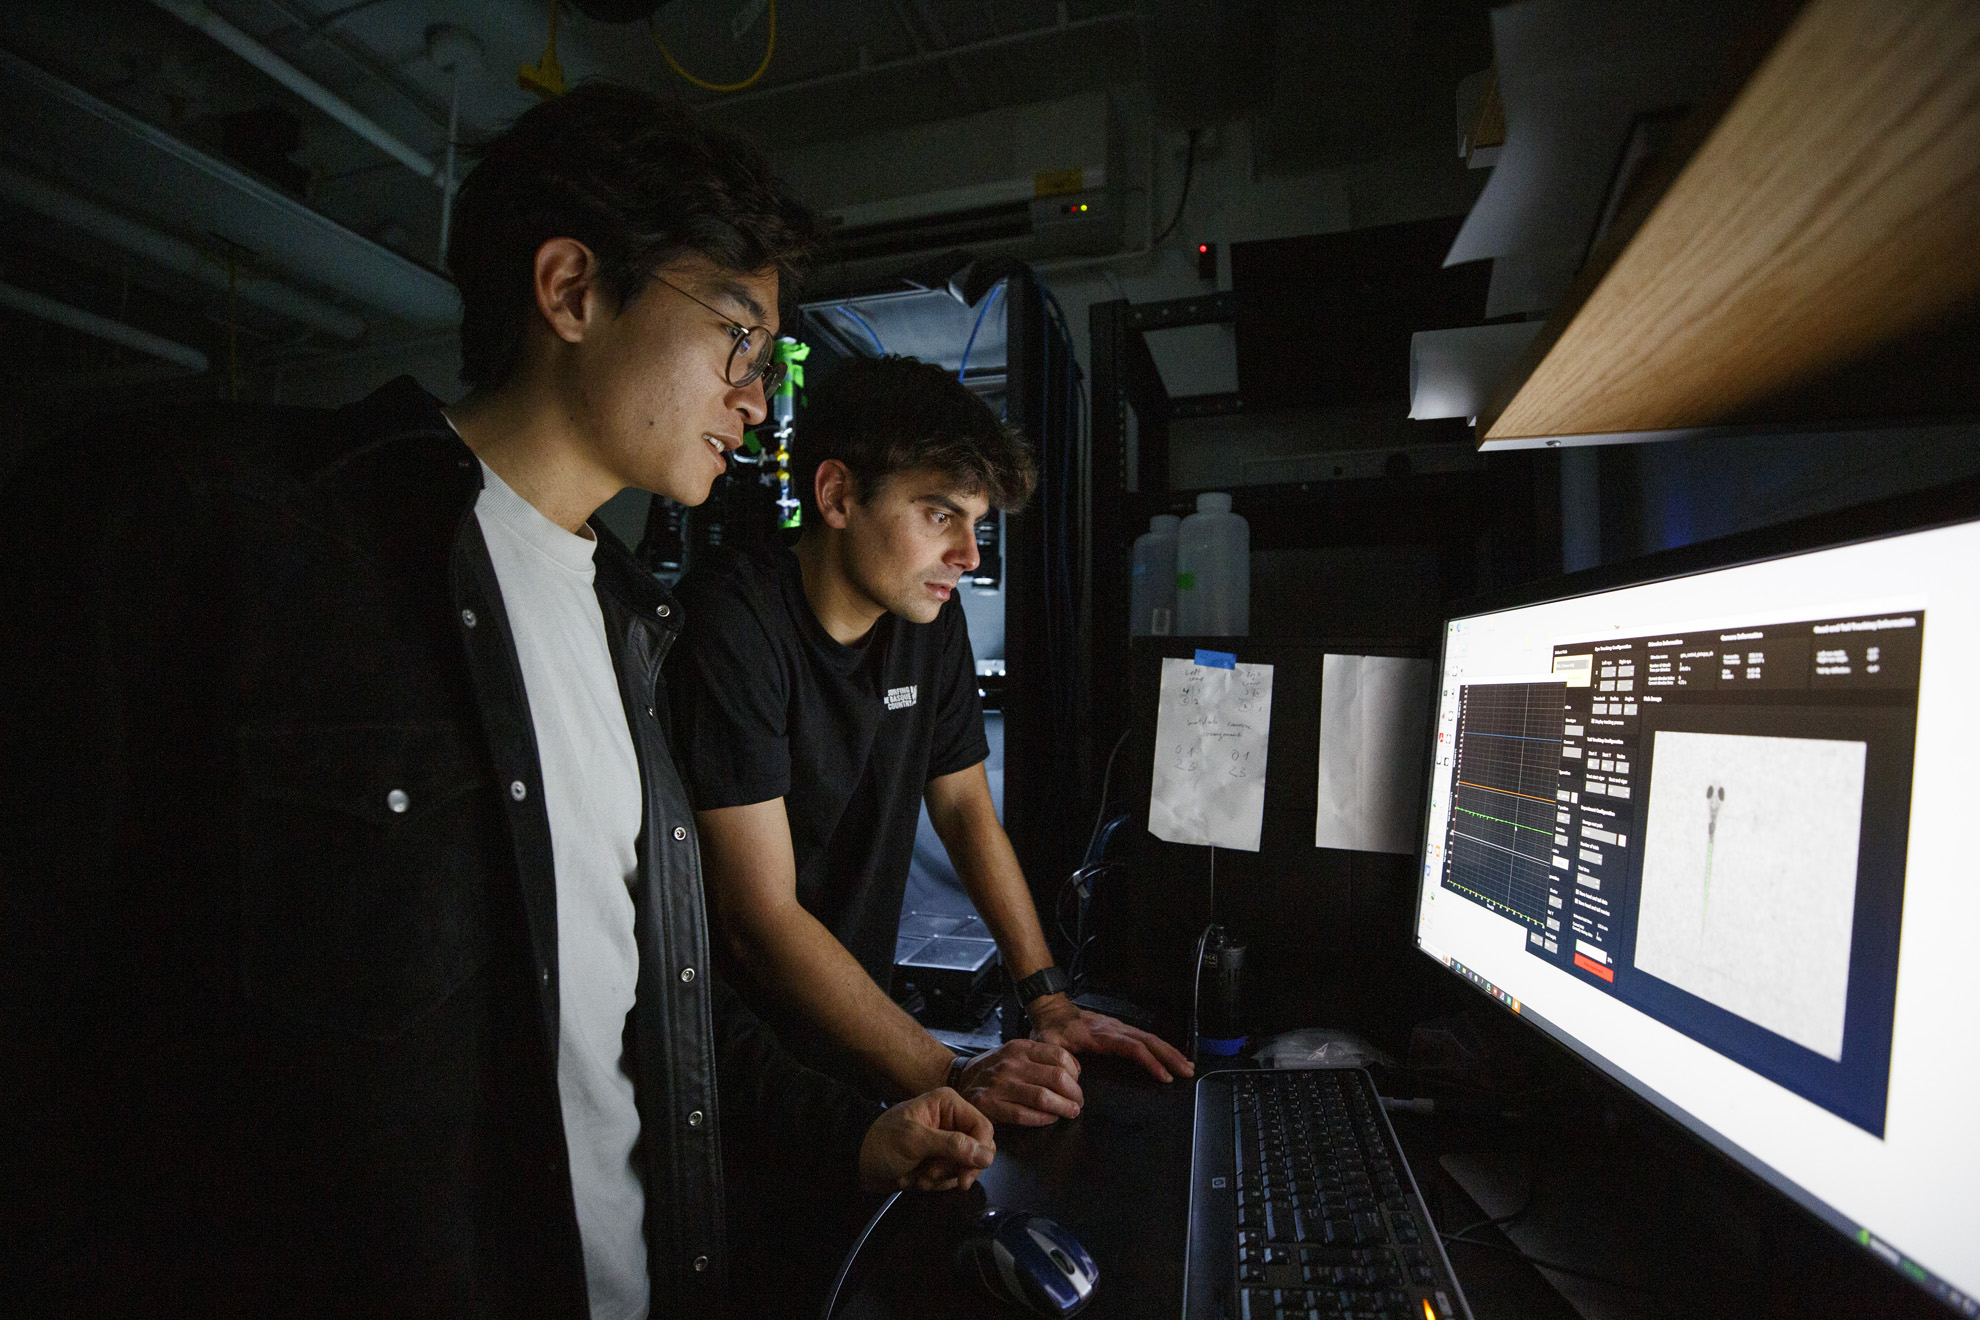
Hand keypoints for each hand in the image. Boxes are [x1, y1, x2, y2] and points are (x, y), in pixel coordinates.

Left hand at [858, 1087, 995, 1192]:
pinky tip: (916, 1179)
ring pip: (965, 1167)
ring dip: (942, 1178)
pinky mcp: (940, 1161)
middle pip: (978, 1150)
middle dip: (955, 1168)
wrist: (858, 1162)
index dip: (980, 1152)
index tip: (966, 1174)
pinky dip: (935, 1183)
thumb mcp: (915, 1141)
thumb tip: (987, 1155)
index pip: (983, 1128)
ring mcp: (946, 1142)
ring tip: (919, 1176)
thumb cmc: (882, 1142)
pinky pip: (952, 1177)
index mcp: (948, 1104)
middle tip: (933, 1174)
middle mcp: (951, 1120)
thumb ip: (952, 1146)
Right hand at [953, 1038, 1084, 1125]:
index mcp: (1020, 1048)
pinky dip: (1043, 1119)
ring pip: (1043, 1098)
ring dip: (1063, 1108)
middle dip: (1074, 1094)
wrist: (959, 1078)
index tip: (1077, 1082)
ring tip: (1071, 1112)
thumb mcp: (1016, 1052)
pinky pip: (1024, 1115)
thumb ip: (1042, 1057)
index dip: (1075, 1072)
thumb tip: (1075, 1070)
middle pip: (1056, 1078)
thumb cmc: (994, 1068)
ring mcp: (1000, 1084)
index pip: (1059, 1056)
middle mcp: (1011, 1064)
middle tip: (1078, 1102)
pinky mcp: (991, 1105)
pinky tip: (1051, 1118)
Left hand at [1028, 996, 1194, 1083]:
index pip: (1132, 1047)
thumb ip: (1059, 1059)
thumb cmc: (1050, 1030)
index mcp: (1100, 1035)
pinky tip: (1171, 1056)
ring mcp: (1118, 1027)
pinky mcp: (1120, 1028)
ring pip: (1150, 1038)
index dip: (1150, 1062)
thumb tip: (1074, 1076)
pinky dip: (1161, 1047)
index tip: (1165, 1076)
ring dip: (1170, 1052)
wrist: (1051, 1010)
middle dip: (1170, 1056)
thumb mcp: (1048, 1045)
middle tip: (1188, 1072)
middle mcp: (1114, 1029)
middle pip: (1148, 1041)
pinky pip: (1144, 1037)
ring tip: (1188, 1065)